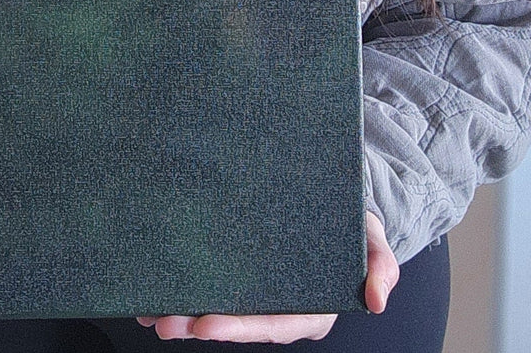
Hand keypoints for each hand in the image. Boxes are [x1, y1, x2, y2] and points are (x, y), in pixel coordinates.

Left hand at [137, 211, 398, 342]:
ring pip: (215, 308)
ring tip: (148, 312)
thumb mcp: (375, 242)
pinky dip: (180, 289)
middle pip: (235, 322)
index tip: (205, 325)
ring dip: (181, 313)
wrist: (336, 203)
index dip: (238, 327)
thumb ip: (381, 267)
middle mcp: (278, 305)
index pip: (271, 324)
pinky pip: (208, 285)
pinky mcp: (238, 271)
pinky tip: (150, 289)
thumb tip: (377, 301)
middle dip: (197, 325)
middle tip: (163, 322)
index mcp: (309, 309)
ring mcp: (255, 291)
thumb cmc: (356, 227)